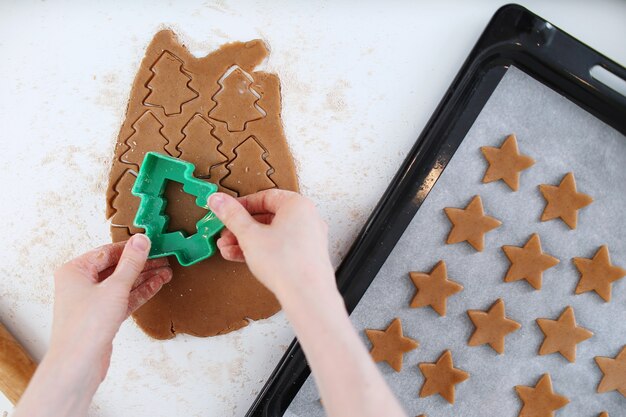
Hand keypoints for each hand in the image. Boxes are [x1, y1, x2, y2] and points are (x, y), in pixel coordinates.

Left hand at [50, 235, 171, 378]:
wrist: (78, 365)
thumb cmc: (85, 327)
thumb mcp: (115, 288)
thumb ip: (131, 263)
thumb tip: (141, 240)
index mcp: (75, 271)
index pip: (108, 252)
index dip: (131, 247)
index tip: (151, 243)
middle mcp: (80, 284)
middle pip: (116, 267)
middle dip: (141, 263)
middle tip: (163, 257)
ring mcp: (92, 301)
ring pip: (122, 283)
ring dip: (145, 277)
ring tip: (166, 271)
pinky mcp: (102, 316)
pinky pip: (124, 298)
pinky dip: (140, 292)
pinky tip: (157, 284)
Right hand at [208, 190, 334, 297]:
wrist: (307, 295)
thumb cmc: (287, 264)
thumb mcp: (250, 235)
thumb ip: (232, 215)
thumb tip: (218, 200)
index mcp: (297, 205)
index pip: (265, 197)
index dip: (242, 205)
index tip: (226, 211)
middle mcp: (306, 219)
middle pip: (267, 217)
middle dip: (241, 227)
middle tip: (224, 233)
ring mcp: (308, 238)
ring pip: (272, 234)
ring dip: (247, 241)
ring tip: (227, 249)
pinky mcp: (305, 256)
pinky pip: (280, 247)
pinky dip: (261, 250)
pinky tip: (241, 258)